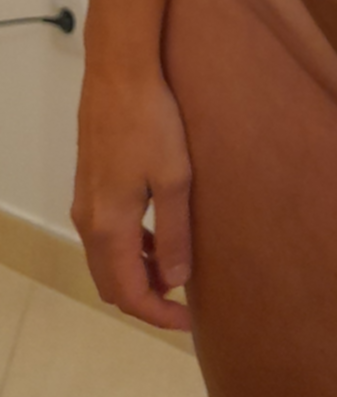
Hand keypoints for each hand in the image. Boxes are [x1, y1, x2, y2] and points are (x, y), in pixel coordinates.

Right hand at [71, 65, 192, 331]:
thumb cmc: (153, 121)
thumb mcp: (176, 179)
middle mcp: (89, 220)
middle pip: (111, 283)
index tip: (189, 323)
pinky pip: (105, 235)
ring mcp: (85, 202)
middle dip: (146, 300)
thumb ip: (175, 233)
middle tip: (185, 304)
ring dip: (138, 274)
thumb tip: (176, 281)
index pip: (128, 293)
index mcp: (109, 226)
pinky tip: (159, 237)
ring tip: (177, 272)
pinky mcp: (90, 185)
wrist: (120, 73)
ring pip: (106, 260)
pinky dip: (129, 249)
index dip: (157, 315)